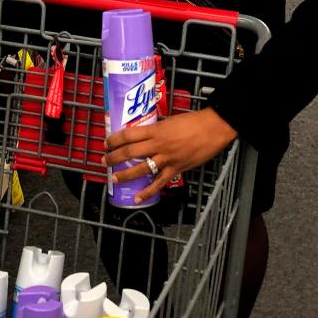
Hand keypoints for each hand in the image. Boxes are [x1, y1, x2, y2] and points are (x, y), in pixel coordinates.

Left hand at [105, 108, 237, 203]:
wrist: (213, 128)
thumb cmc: (194, 121)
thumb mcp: (170, 121)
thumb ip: (158, 129)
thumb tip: (147, 134)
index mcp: (156, 130)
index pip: (129, 135)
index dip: (114, 140)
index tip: (107, 143)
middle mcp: (158, 145)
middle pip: (130, 152)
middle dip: (114, 158)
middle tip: (104, 161)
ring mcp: (166, 159)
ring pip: (141, 168)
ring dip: (125, 174)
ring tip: (114, 178)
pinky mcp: (176, 169)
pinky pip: (159, 183)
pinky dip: (148, 191)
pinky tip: (138, 197)